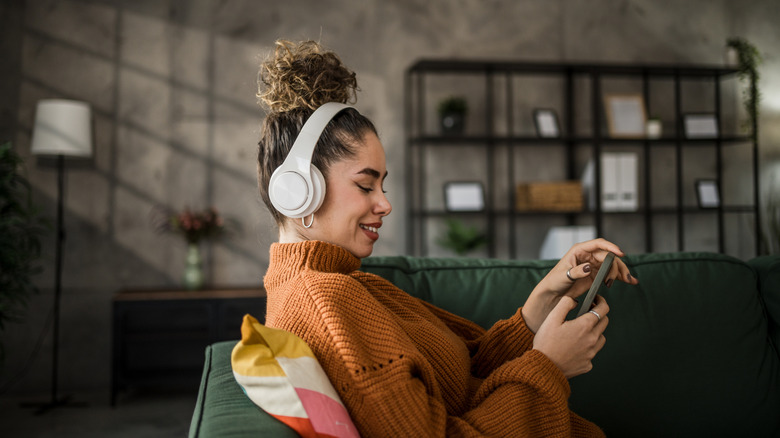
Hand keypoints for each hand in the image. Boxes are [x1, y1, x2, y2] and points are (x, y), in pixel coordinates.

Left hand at [522, 238, 637, 332]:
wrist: (553, 294)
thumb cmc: (554, 281)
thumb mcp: (563, 276)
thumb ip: (576, 272)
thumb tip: (588, 267)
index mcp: (579, 250)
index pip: (598, 244)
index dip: (610, 247)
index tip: (620, 253)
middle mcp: (588, 255)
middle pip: (608, 256)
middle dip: (616, 266)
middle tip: (616, 279)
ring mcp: (593, 265)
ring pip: (612, 265)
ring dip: (622, 271)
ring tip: (629, 280)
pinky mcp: (596, 275)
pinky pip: (611, 273)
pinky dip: (620, 277)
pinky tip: (630, 281)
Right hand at [532, 295, 609, 378]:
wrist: (543, 367)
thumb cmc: (546, 343)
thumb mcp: (552, 318)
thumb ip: (565, 304)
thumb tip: (575, 301)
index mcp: (584, 326)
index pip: (603, 310)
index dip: (601, 302)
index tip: (596, 299)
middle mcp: (591, 339)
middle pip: (604, 322)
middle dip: (599, 314)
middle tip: (588, 312)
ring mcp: (591, 353)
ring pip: (601, 338)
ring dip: (595, 331)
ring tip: (582, 330)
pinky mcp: (587, 364)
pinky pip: (593, 352)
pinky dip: (588, 347)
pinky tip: (577, 346)